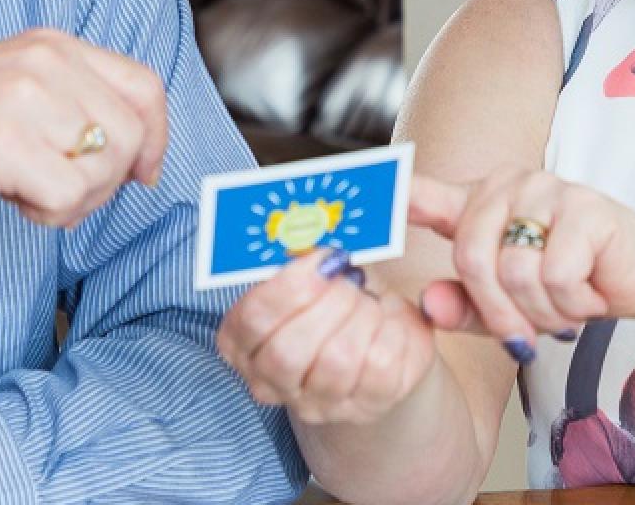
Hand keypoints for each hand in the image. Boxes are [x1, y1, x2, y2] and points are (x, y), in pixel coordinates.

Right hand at [0, 29, 168, 270]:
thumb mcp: (5, 85)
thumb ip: (64, 98)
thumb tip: (133, 149)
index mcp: (49, 45)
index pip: (145, 85)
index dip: (155, 137)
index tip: (141, 173)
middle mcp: (44, 62)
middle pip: (135, 133)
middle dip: (110, 179)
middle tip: (62, 193)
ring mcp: (25, 100)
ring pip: (108, 167)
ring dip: (77, 197)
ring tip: (28, 192)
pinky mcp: (5, 144)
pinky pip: (71, 195)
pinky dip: (50, 213)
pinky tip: (13, 202)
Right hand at [216, 250, 437, 425]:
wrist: (377, 335)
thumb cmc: (334, 296)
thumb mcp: (310, 272)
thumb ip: (300, 254)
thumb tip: (313, 227)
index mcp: (242, 343)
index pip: (253, 320)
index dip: (289, 285)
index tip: (323, 257)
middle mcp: (272, 382)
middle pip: (287, 353)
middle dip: (326, 304)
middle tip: (349, 280)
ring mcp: (318, 403)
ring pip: (336, 363)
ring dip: (360, 316)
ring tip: (367, 300)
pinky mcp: (367, 406)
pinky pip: (381, 369)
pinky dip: (392, 331)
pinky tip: (388, 320)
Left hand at [409, 172, 634, 346]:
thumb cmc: (571, 283)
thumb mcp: (508, 304)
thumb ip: (463, 305)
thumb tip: (427, 304)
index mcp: (480, 200)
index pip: (425, 193)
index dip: (391, 196)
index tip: (361, 194)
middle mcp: (509, 184)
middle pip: (471, 258)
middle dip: (498, 312)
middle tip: (529, 332)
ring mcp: (548, 191)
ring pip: (515, 272)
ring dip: (542, 311)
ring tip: (565, 306)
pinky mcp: (586, 209)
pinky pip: (555, 275)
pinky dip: (572, 302)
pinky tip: (590, 292)